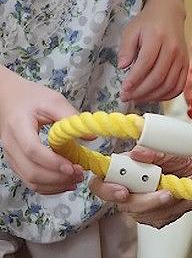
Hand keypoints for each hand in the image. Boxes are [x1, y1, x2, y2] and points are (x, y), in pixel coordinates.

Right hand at [0, 68, 83, 193]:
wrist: (8, 98)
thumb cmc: (31, 98)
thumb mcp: (53, 101)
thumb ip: (71, 117)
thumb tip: (91, 136)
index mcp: (19, 127)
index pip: (33, 151)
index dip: (53, 162)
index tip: (73, 167)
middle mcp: (11, 146)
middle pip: (31, 171)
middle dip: (58, 178)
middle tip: (80, 173)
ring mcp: (12, 156)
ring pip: (30, 180)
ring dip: (55, 185)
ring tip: (76, 179)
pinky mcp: (16, 162)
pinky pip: (29, 180)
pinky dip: (48, 186)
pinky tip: (65, 183)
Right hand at [89, 146, 191, 227]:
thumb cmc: (180, 156)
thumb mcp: (169, 149)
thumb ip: (153, 151)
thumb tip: (137, 153)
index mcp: (125, 171)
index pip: (101, 184)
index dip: (108, 190)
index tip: (124, 192)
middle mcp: (129, 190)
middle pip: (125, 205)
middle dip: (147, 201)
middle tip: (167, 194)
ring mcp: (141, 205)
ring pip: (144, 215)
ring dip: (166, 206)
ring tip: (182, 192)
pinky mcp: (155, 216)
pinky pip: (160, 220)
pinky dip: (175, 210)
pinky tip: (184, 199)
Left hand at [118, 1, 186, 102]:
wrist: (169, 13)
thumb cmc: (147, 22)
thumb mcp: (131, 30)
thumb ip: (126, 48)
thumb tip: (123, 67)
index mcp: (157, 38)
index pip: (145, 64)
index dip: (134, 80)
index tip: (123, 89)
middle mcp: (172, 49)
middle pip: (158, 77)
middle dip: (140, 91)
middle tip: (126, 97)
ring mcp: (181, 58)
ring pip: (169, 84)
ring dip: (152, 96)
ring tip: (138, 99)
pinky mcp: (186, 64)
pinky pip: (179, 85)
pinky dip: (167, 95)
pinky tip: (154, 97)